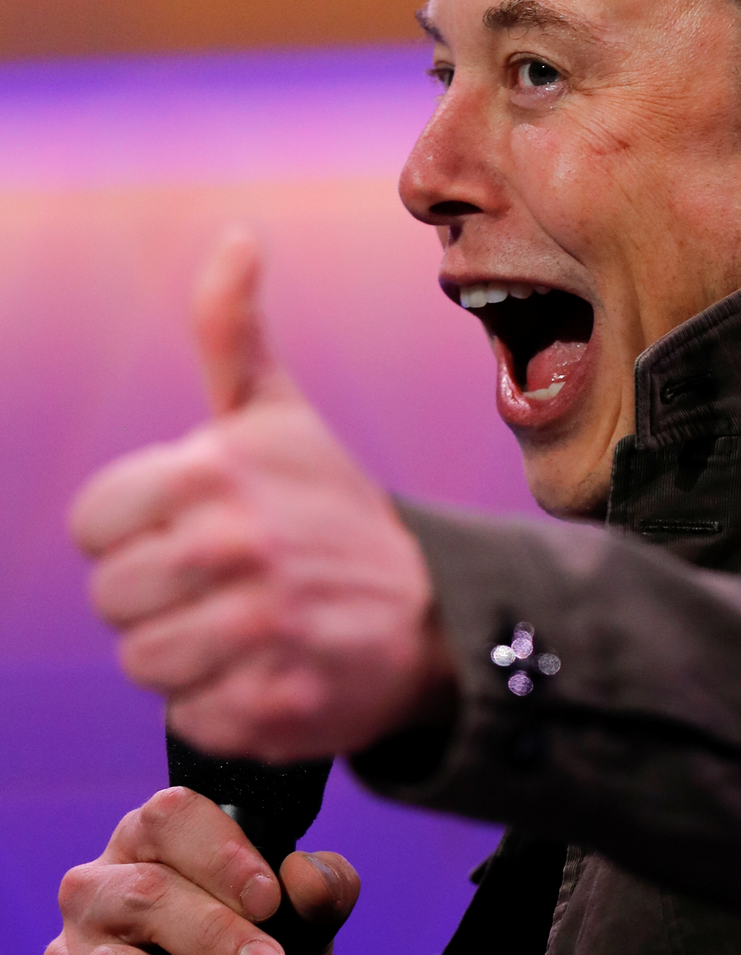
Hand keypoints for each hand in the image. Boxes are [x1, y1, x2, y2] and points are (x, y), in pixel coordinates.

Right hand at [33, 786, 358, 954]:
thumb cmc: (259, 953)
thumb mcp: (304, 922)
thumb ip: (321, 891)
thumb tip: (304, 877)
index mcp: (152, 842)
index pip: (172, 819)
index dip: (221, 855)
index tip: (269, 898)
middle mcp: (99, 892)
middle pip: (145, 895)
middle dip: (214, 935)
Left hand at [68, 227, 456, 760]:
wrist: (434, 611)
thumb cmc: (334, 508)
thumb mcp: (280, 414)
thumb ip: (232, 329)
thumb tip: (237, 236)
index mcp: (214, 471)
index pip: (92, 525)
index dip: (135, 530)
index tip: (195, 527)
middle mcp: (233, 548)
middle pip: (112, 599)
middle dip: (161, 594)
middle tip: (229, 581)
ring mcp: (257, 632)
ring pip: (143, 662)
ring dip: (188, 652)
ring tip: (248, 626)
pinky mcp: (275, 708)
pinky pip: (190, 718)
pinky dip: (225, 703)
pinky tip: (271, 668)